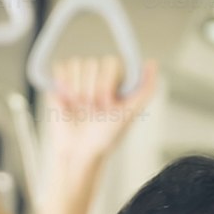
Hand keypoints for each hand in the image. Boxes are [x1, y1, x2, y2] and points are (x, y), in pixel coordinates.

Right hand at [42, 55, 157, 169]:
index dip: (106, 84)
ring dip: (77, 90)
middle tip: (92, 111)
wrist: (79, 151)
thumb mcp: (129, 114)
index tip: (107, 105)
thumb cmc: (105, 136)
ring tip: (79, 108)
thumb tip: (152, 63)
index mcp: (116, 80)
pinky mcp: (61, 82)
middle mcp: (98, 76)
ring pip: (76, 64)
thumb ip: (145, 90)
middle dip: (91, 91)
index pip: (110, 63)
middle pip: (92, 63)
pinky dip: (63, 84)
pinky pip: (61, 67)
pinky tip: (66, 100)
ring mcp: (79, 78)